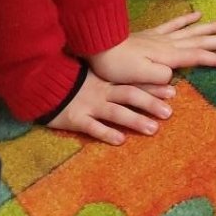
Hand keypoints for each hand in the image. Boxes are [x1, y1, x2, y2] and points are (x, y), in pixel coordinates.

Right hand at [48, 69, 175, 145]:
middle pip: (130, 96)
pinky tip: (121, 140)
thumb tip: (137, 77)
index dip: (153, 86)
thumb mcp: (94, 75)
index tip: (173, 90)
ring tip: (153, 129)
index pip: (134, 81)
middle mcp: (101, 92)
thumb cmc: (72, 82)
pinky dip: (107, 133)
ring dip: (135, 120)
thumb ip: (113, 77)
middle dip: (150, 103)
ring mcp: (89, 105)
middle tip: (169, 112)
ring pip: (116, 113)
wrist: (43, 85)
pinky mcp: (76, 119)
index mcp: (107, 80)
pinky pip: (93, 127)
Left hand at [90, 11, 215, 85]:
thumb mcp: (139, 78)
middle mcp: (169, 44)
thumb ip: (159, 78)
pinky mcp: (151, 34)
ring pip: (191, 30)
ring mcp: (161, 37)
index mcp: (168, 57)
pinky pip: (173, 24)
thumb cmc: (118, 67)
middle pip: (200, 40)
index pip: (198, 56)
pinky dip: (187, 19)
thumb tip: (174, 77)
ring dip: (209, 27)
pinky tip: (196, 14)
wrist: (100, 47)